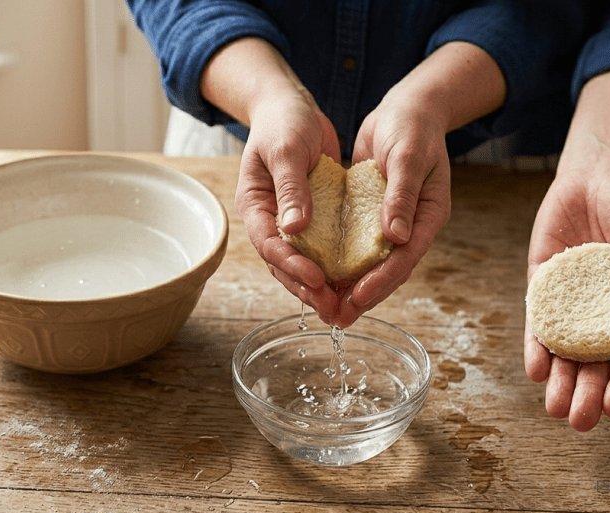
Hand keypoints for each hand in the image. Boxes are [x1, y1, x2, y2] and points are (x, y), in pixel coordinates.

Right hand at [233, 83, 343, 322]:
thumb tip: (295, 226)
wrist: (291, 107)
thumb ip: (291, 186)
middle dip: (306, 288)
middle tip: (332, 310)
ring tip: (343, 308)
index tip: (317, 278)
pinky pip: (322, 249)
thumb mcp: (286, 149)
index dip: (291, 264)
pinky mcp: (312, 218)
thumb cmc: (283, 122)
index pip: (268, 243)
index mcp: (255, 204)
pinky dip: (335, 266)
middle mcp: (270, 219)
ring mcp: (290, 221)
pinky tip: (354, 281)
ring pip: (302, 263)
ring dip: (320, 287)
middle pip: (283, 264)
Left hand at [334, 95, 451, 326]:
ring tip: (326, 310)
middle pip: (387, 271)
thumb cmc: (412, 128)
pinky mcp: (371, 216)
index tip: (357, 298)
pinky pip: (356, 246)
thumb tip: (395, 235)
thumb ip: (401, 194)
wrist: (406, 110)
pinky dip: (341, 262)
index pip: (404, 258)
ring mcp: (391, 223)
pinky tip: (320, 276)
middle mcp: (410, 226)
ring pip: (369, 264)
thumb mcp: (408, 157)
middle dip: (363, 297)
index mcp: (428, 216)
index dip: (381, 281)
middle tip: (337, 319)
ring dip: (348, 287)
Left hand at [524, 161, 609, 430]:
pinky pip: (538, 320)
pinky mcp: (542, 284)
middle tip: (578, 421)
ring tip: (554, 407)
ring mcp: (572, 300)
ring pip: (565, 349)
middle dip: (587, 392)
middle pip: (596, 360)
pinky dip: (536, 345)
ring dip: (560, 380)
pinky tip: (535, 368)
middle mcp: (604, 310)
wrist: (598, 170)